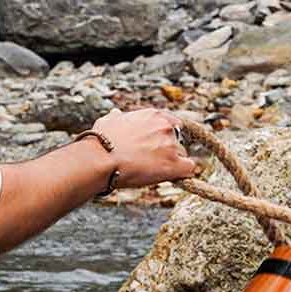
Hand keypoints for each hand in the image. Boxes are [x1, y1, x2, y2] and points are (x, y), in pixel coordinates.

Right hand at [87, 108, 201, 188]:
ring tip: (153, 172)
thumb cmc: (101, 141)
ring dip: (171, 163)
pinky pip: (189, 168)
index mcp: (153, 115)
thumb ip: (119, 117)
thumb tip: (117, 114)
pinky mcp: (174, 165)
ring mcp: (172, 146)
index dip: (164, 135)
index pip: (170, 123)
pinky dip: (183, 173)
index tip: (158, 144)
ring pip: (182, 155)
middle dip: (167, 149)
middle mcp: (166, 127)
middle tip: (152, 160)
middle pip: (177, 140)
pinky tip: (173, 177)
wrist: (101, 159)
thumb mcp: (109, 120)